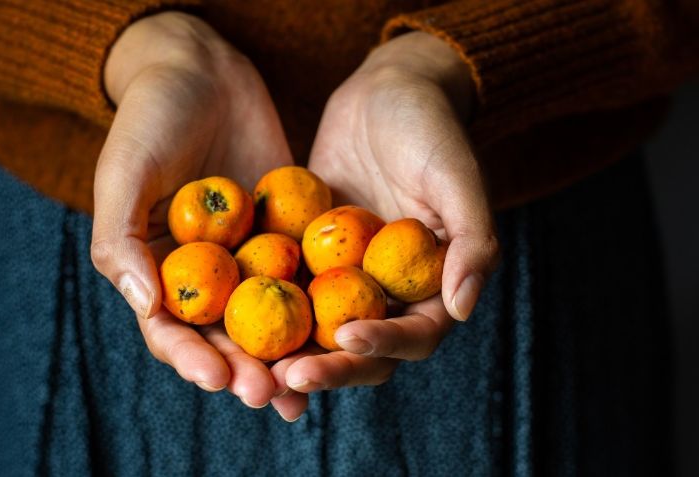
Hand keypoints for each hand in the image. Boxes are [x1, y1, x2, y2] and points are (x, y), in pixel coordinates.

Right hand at [91, 12, 291, 407]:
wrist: (201, 70)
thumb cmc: (148, 119)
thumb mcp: (124, 174)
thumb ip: (121, 239)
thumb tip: (144, 305)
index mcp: (155, 270)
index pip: (170, 330)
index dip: (190, 358)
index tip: (215, 377)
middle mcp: (204, 274)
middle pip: (223, 337)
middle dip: (243, 370)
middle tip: (267, 393)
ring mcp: (248, 257)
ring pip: (268, 318)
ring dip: (283, 355)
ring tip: (304, 386)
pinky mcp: (287, 234)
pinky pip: (304, 275)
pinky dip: (319, 307)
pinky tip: (340, 332)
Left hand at [270, 32, 498, 420]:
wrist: (386, 90)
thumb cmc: (431, 128)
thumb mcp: (456, 177)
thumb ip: (473, 240)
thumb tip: (462, 308)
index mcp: (433, 287)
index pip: (413, 336)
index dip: (384, 345)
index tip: (348, 337)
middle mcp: (388, 292)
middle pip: (360, 348)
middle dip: (327, 368)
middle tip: (285, 378)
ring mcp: (345, 277)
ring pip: (317, 331)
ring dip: (288, 354)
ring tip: (251, 366)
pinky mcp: (308, 256)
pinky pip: (284, 288)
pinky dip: (262, 306)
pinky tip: (225, 317)